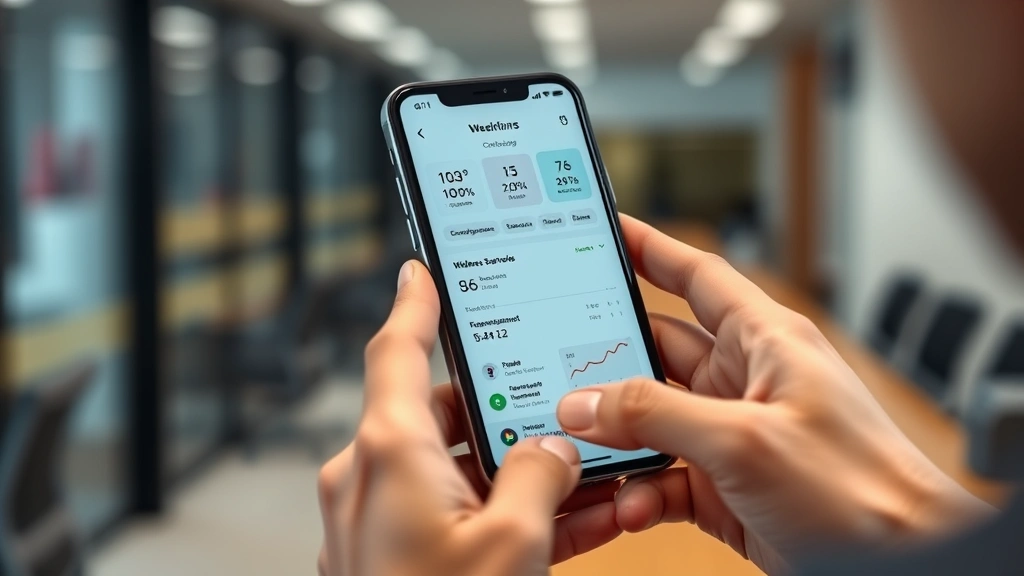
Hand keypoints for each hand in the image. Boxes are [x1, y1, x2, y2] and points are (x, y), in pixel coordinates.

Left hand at [318, 261, 621, 575]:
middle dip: (507, 414)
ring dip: (516, 474)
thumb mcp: (512, 541)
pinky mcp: (389, 557)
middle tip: (561, 414)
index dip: (414, 304)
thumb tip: (554, 450)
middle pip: (443, 415)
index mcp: (388, 453)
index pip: (397, 351)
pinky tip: (564, 524)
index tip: (420, 272)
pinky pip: (451, 515)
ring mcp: (375, 521)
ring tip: (581, 481)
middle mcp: (369, 479)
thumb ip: (540, 476)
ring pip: (455, 471)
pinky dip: (499, 514)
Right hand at [557, 216, 993, 574]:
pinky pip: (662, 477)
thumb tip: (585, 403)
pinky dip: (638, 490)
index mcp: (766, 342)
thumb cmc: (862, 491)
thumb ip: (657, 415)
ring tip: (582, 450)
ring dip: (616, 440)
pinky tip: (626, 504)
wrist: (904, 568)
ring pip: (650, 422)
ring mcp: (732, 435)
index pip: (697, 277)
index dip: (651, 248)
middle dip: (606, 364)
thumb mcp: (747, 441)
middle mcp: (746, 381)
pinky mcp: (723, 486)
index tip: (606, 228)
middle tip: (553, 365)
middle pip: (657, 353)